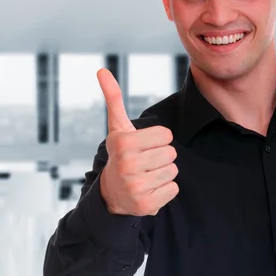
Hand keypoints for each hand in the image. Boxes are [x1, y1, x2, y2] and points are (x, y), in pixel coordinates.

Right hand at [96, 68, 179, 216]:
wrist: (111, 193)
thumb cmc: (120, 154)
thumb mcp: (117, 128)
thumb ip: (113, 98)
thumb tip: (102, 70)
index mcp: (123, 143)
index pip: (165, 135)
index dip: (157, 139)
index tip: (143, 146)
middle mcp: (127, 165)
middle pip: (171, 153)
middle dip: (161, 156)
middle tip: (144, 162)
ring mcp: (136, 187)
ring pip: (173, 171)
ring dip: (163, 173)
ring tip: (145, 174)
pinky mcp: (146, 205)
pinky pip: (174, 189)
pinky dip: (164, 190)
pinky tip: (149, 189)